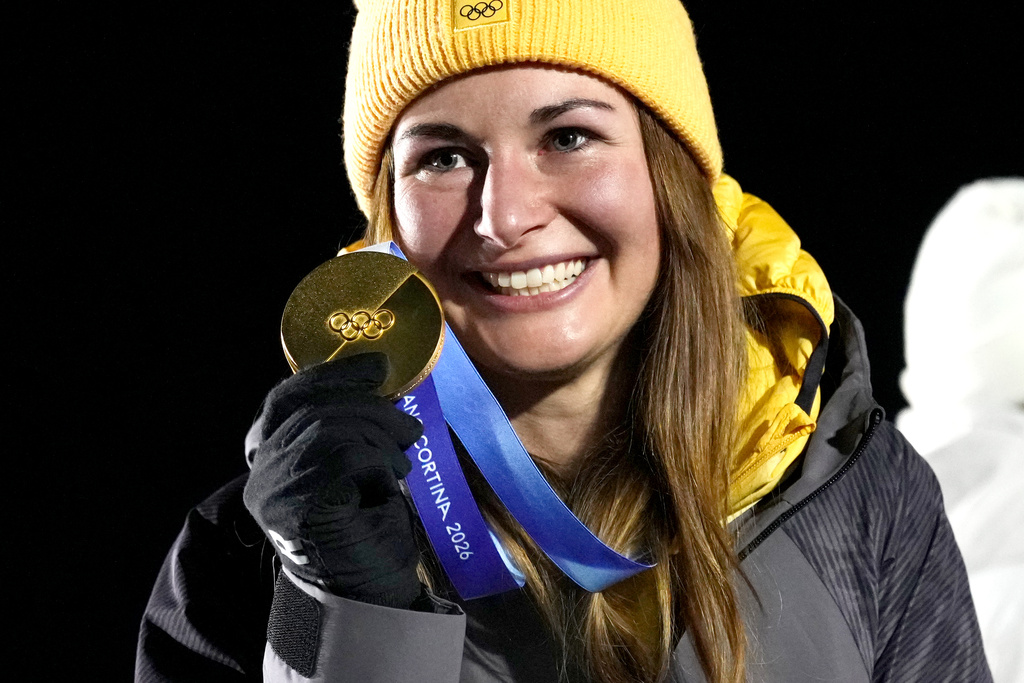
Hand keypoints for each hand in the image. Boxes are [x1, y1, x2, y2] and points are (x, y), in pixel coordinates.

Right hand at [243, 352, 424, 607]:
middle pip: (315, 410)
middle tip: (408, 427)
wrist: (374, 594)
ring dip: (379, 439)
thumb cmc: (367, 530)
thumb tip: (379, 377)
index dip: (331, 376)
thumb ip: (350, 428)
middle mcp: (261, 472)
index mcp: (269, 457)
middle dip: (371, 409)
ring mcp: (273, 491)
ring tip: (401, 464)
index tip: (376, 365)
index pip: (287, 398)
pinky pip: (344, 458)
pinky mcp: (295, 508)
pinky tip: (391, 482)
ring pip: (331, 430)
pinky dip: (378, 462)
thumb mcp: (358, 465)